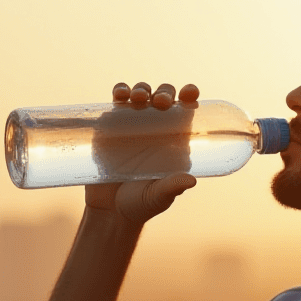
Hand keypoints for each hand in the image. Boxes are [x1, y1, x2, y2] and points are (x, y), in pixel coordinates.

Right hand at [86, 82, 200, 223]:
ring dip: (142, 89)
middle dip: (165, 92)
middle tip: (161, 103)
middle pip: (164, 98)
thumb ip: (171, 188)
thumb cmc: (140, 205)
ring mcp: (133, 125)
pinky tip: (120, 94)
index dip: (190, 96)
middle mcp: (156, 129)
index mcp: (175, 140)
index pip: (186, 112)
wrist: (109, 211)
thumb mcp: (158, 197)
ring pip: (141, 94)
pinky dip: (120, 91)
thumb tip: (191, 181)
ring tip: (138, 98)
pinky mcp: (111, 126)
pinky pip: (117, 102)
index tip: (190, 92)